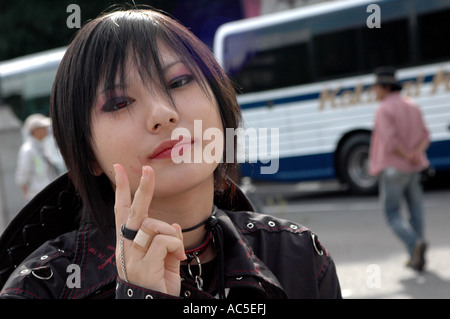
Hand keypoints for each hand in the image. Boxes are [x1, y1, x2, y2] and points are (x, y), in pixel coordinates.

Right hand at [113, 164, 185, 295]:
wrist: (155, 305)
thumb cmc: (158, 282)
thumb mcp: (164, 258)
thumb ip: (166, 241)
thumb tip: (175, 226)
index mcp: (128, 242)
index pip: (122, 210)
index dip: (122, 189)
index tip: (119, 169)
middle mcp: (126, 247)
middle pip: (134, 211)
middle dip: (143, 188)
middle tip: (148, 169)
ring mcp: (133, 256)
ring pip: (155, 225)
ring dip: (172, 236)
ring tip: (176, 254)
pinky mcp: (144, 264)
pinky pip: (165, 241)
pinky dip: (176, 247)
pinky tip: (177, 259)